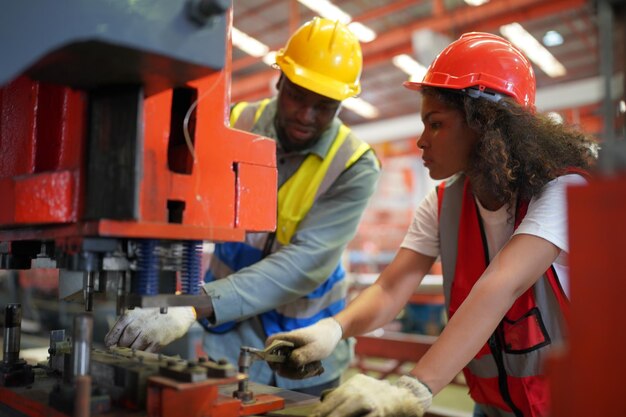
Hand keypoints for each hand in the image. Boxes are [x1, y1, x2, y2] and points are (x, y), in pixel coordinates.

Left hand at [104, 307, 195, 351]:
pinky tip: (147, 346)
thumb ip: (126, 324)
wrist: (179, 311)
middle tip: (130, 344)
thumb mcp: (139, 312)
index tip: (113, 346)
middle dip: (123, 346)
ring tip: (140, 344)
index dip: (111, 343)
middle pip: (122, 344)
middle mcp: (137, 324)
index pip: (112, 336)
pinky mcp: (157, 342)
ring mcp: (147, 334)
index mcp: (130, 315)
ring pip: (132, 350)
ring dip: (134, 350)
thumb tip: (113, 342)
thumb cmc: (157, 311)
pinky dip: (144, 353)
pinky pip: (145, 353)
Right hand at [265, 317, 341, 378]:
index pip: (270, 342)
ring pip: (287, 366)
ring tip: (316, 368)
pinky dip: (304, 371)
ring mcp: (291, 350)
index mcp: (288, 338)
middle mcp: (287, 344)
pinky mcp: (296, 356)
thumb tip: (289, 363)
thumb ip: (301, 356)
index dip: (268, 355)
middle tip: (307, 371)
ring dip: (300, 372)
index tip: (277, 367)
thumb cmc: (323, 339)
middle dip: (291, 371)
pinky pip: (295, 368)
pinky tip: (316, 368)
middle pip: (278, 361)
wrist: (331, 334)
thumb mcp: (314, 349)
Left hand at [311, 374, 431, 416]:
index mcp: (353, 384)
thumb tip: (322, 399)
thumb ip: (342, 393)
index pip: (329, 401)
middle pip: (333, 409)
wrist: (407, 396)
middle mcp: (358, 391)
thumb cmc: (380, 396)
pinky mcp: (378, 413)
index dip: (318, 413)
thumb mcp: (360, 387)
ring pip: (343, 415)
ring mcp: (368, 402)